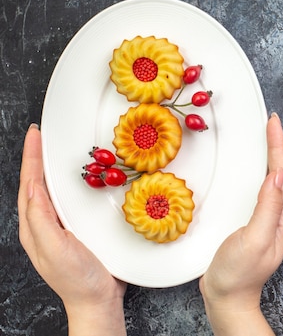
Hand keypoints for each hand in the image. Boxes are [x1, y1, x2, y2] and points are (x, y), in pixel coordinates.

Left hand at [18, 124, 126, 335]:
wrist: (98, 300)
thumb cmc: (78, 278)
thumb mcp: (55, 249)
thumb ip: (42, 220)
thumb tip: (35, 189)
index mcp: (35, 227)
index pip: (30, 184)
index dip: (31, 158)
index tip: (35, 135)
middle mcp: (46, 224)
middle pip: (38, 183)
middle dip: (38, 158)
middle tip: (43, 136)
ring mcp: (63, 226)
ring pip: (55, 191)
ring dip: (54, 169)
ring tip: (57, 150)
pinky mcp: (80, 228)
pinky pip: (72, 201)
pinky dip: (74, 185)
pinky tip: (83, 179)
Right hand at [199, 113, 282, 334]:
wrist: (227, 298)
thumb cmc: (238, 274)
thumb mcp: (253, 240)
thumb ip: (267, 208)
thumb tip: (277, 176)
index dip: (278, 146)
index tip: (272, 124)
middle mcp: (280, 217)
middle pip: (282, 172)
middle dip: (277, 145)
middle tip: (271, 123)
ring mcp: (268, 219)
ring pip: (272, 179)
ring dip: (270, 156)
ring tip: (267, 136)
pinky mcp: (255, 221)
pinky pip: (261, 189)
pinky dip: (259, 171)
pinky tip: (255, 167)